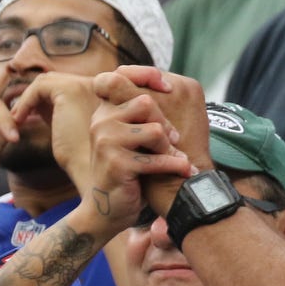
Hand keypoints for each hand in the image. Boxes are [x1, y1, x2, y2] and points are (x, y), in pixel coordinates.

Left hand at [10, 72, 103, 188]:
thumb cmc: (84, 159)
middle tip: (19, 116)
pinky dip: (25, 101)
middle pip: (56, 80)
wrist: (93, 172)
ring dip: (28, 99)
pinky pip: (39, 87)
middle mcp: (95, 85)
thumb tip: (37, 105)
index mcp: (100, 93)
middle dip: (35, 96)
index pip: (66, 85)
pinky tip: (19, 120)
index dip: (45, 98)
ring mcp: (85, 85)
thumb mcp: (71, 131)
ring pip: (46, 81)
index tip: (30, 116)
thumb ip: (59, 114)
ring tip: (17, 119)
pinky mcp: (70, 90)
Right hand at [94, 67, 211, 213]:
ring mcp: (106, 142)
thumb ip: (142, 112)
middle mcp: (101, 121)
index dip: (146, 75)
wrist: (108, 210)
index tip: (168, 88)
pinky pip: (156, 158)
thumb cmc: (128, 170)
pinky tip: (183, 169)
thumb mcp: (132, 136)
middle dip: (166, 123)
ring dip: (170, 146)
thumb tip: (169, 84)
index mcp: (104, 110)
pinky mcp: (116, 164)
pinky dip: (174, 165)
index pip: (118, 75)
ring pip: (155, 130)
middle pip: (146, 102)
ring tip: (174, 156)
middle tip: (174, 140)